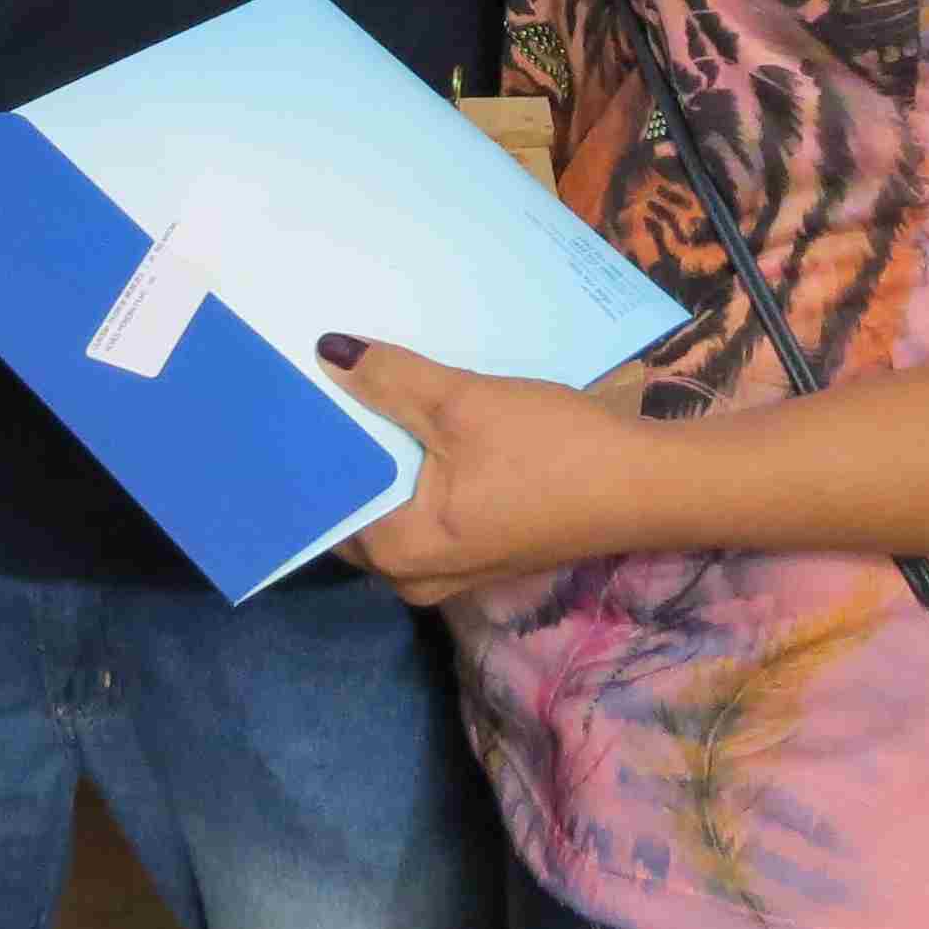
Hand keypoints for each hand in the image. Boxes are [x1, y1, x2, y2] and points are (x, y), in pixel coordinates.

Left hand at [321, 333, 652, 604]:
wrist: (647, 484)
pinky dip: (415, 464)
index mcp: (397, 553)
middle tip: (309, 379)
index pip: (323, 502)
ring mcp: (449, 567)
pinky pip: (425, 504)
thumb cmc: (553, 451)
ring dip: (382, 450)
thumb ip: (389, 380)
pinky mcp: (480, 546)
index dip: (303, 448)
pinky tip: (411, 414)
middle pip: (356, 504)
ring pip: (393, 502)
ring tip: (353, 384)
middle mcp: (413, 575)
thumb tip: (327, 353)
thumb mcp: (464, 405)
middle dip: (342, 445)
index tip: (281, 397)